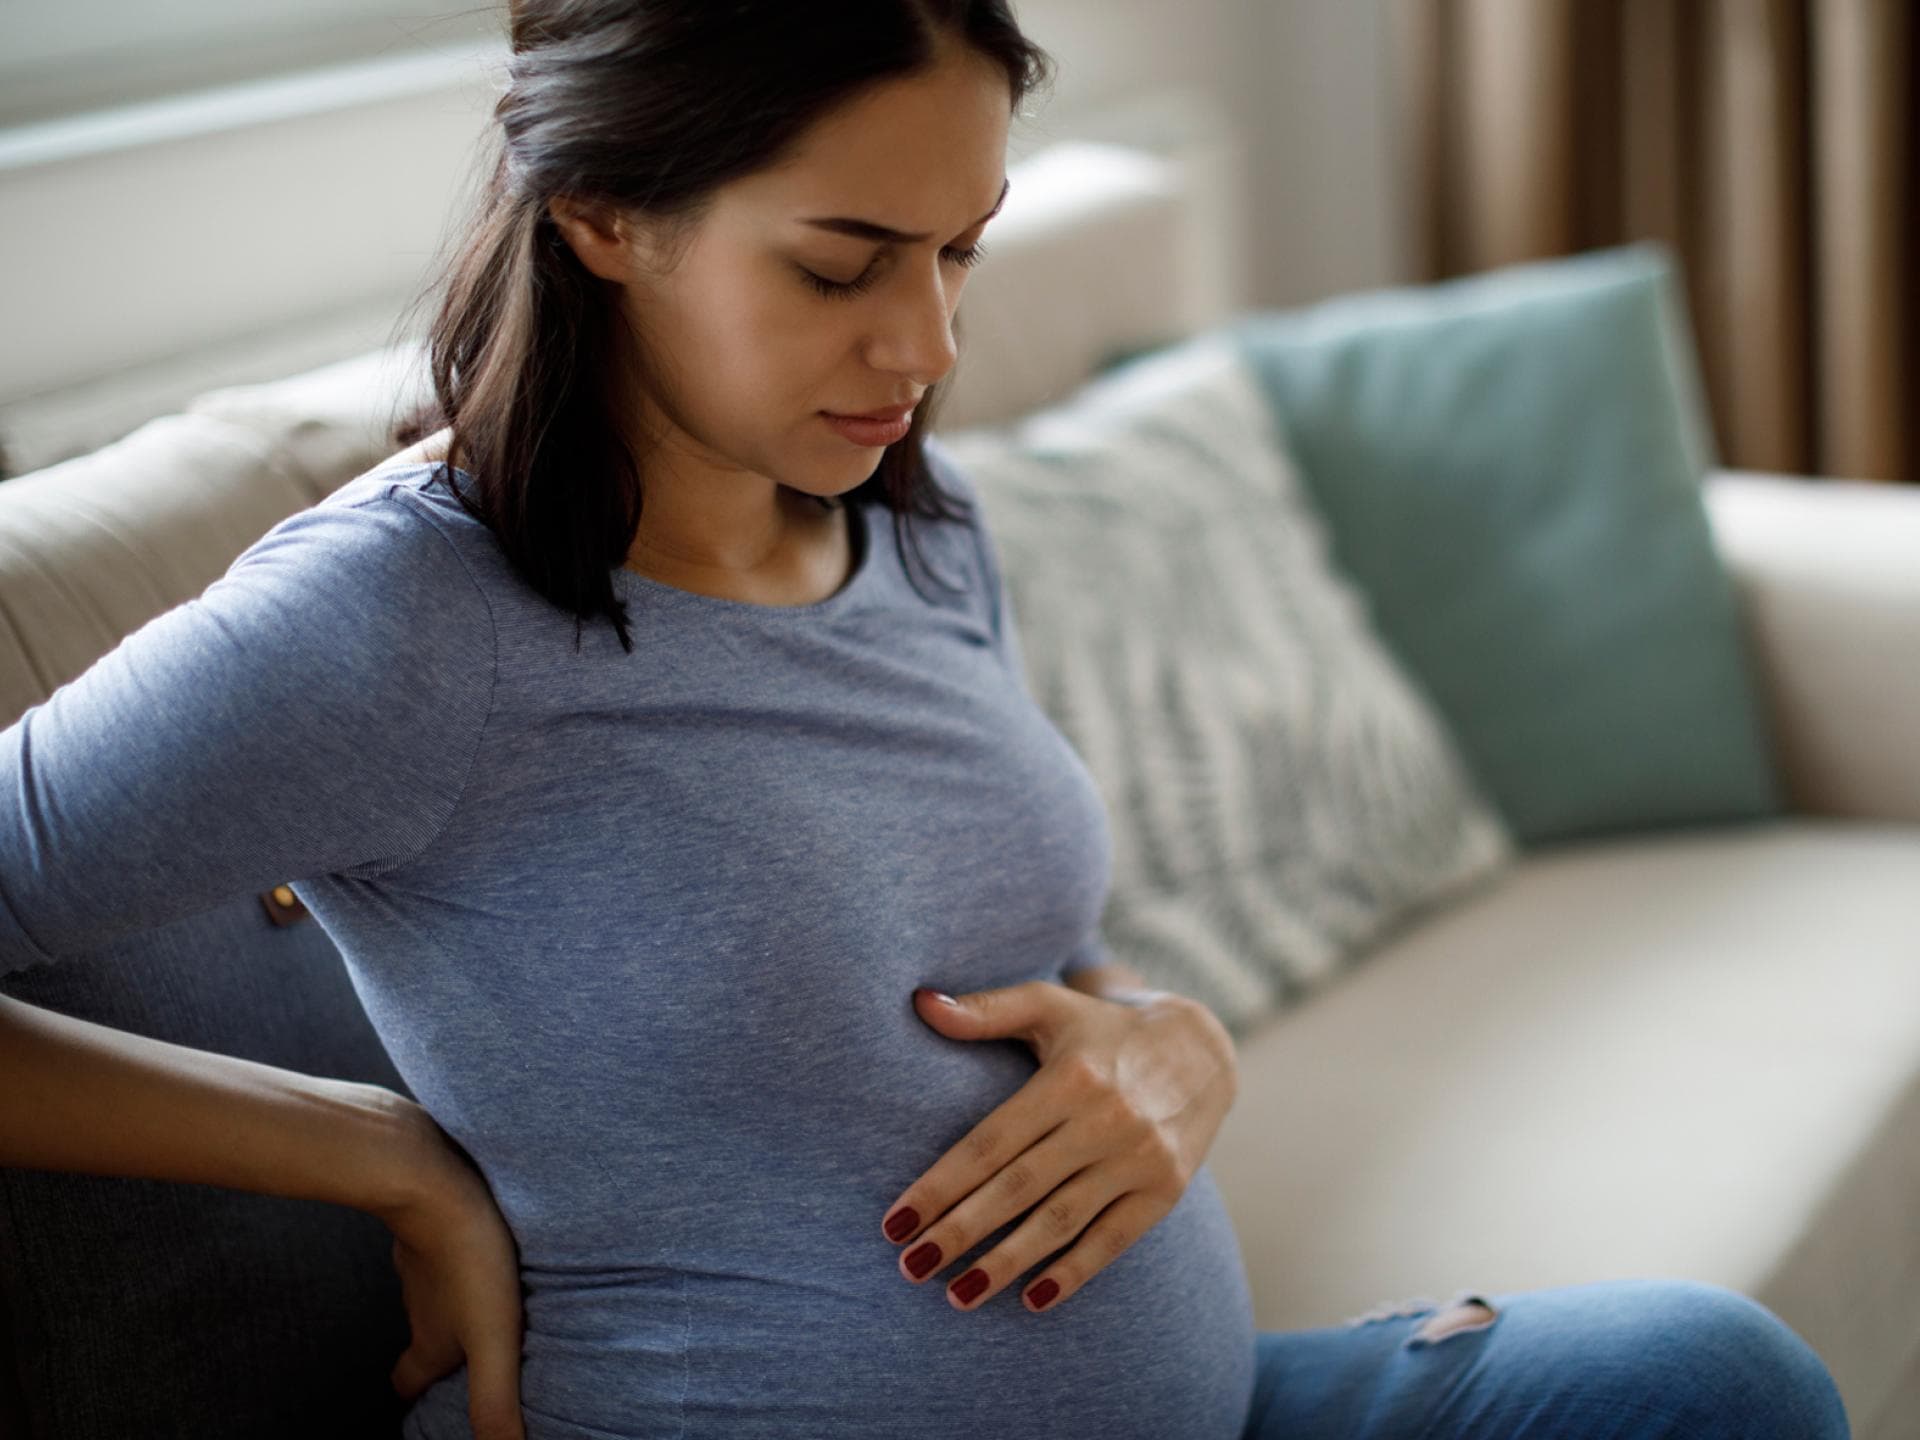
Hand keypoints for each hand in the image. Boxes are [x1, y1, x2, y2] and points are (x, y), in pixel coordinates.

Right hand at [373, 1102, 526, 1439]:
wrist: (433, 1178)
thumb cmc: (469, 1260)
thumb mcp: (494, 1339)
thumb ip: (496, 1402)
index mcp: (430, 1339)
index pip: (408, 1380)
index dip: (416, 1392)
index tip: (425, 1398)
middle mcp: (418, 1301)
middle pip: (421, 1334)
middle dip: (441, 1345)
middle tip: (467, 1345)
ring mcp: (420, 1256)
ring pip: (431, 1286)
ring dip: (455, 1294)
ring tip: (489, 1291)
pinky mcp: (433, 1214)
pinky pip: (441, 1238)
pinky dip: (459, 1246)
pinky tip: (486, 1234)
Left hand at [881, 980, 1237, 1313]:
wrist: (1201, 1050)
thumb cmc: (1101, 1030)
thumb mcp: (1049, 1005)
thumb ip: (985, 1010)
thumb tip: (920, 1003)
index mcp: (1069, 1078)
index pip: (991, 1142)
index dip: (940, 1185)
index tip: (895, 1222)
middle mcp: (1106, 1119)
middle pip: (1018, 1187)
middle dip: (960, 1231)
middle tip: (910, 1265)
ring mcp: (1139, 1158)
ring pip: (1060, 1221)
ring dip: (1006, 1263)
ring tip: (956, 1295)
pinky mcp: (1164, 1191)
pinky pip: (1113, 1241)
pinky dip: (1074, 1273)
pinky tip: (1032, 1300)